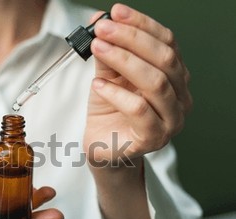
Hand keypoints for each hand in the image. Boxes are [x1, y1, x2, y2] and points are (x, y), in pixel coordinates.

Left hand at [85, 4, 191, 166]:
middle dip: (131, 39)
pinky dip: (117, 93)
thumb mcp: (107, 76)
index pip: (166, 43)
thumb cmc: (108, 111)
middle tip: (102, 29)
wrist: (102, 146)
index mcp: (175, 77)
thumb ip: (108, 52)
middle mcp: (180, 97)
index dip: (142, 25)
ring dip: (124, 61)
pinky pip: (139, 110)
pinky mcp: (153, 138)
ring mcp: (171, 120)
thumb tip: (101, 21)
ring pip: (155, 82)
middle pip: (164, 59)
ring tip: (98, 49)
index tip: (115, 13)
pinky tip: (98, 85)